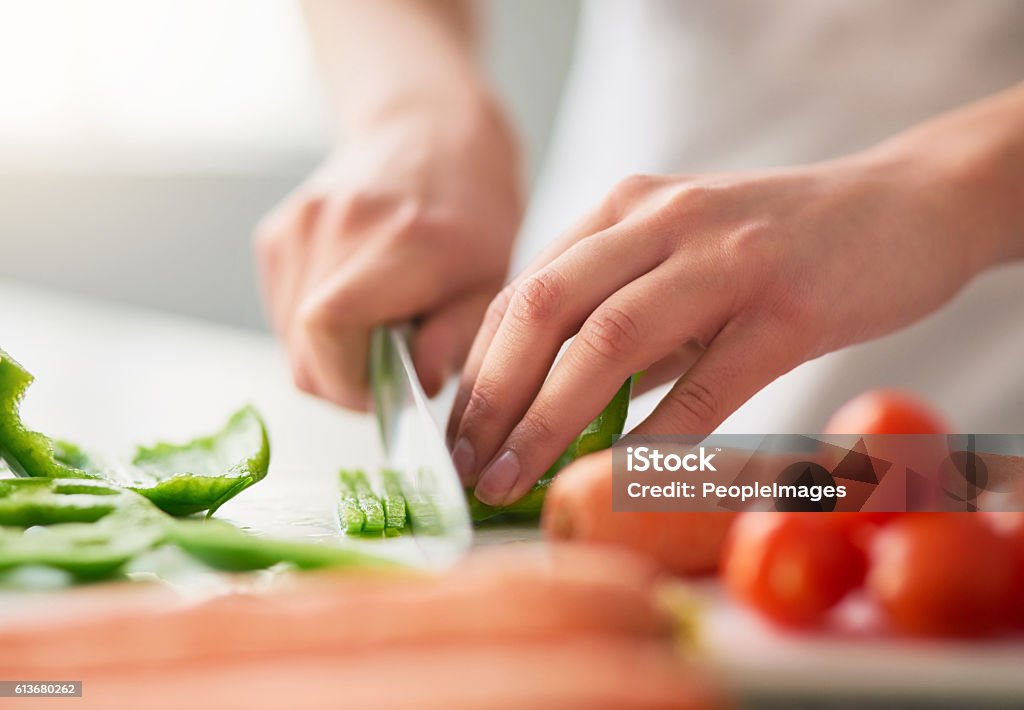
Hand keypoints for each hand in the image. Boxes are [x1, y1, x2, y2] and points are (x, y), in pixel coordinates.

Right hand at [255, 102, 521, 408]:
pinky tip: (355, 302)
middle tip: (389, 367)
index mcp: (399, 243)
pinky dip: (313, 327)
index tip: (389, 391)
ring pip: (288, 339)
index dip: (350, 383)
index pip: (328, 331)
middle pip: (303, 352)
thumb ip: (456, 339)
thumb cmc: (471, 210)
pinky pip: (281, 312)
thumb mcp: (491, 281)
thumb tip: (417, 385)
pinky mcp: (275, 234)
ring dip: (329, 355)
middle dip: (345, 381)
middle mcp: (336, 229)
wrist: (429, 133)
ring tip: (377, 326)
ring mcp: (297, 228)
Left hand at [448, 151, 999, 505]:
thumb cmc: (781, 244)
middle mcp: (663, 220)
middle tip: (470, 466)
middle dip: (493, 396)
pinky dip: (653, 440)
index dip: (480, 367)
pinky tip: (617, 482)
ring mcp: (727, 259)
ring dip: (550, 420)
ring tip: (514, 478)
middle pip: (546, 309)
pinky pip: (704, 386)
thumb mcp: (681, 257)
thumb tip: (549, 402)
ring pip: (610, 342)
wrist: (905, 206)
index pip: (524, 291)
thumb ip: (620, 312)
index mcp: (626, 208)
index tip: (457, 433)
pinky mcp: (788, 307)